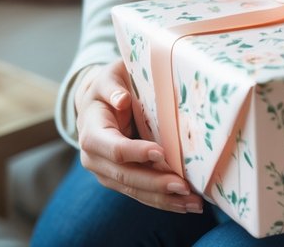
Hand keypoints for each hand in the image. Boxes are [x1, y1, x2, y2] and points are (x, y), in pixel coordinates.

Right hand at [75, 59, 203, 213]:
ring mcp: (106, 173)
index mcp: (91, 132)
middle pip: (126, 176)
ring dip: (164, 199)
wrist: (97, 103)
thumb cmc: (109, 86)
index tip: (161, 153)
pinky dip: (163, 200)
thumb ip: (112, 87)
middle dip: (155, 183)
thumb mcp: (108, 78)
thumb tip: (121, 99)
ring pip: (135, 190)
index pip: (113, 148)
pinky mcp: (119, 180)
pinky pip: (141, 193)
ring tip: (192, 203)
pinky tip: (184, 204)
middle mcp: (94, 158)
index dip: (136, 152)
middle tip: (184, 186)